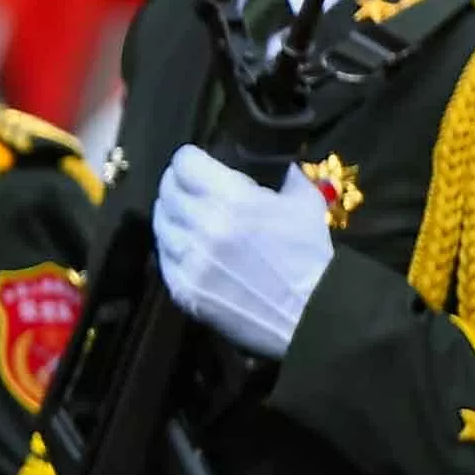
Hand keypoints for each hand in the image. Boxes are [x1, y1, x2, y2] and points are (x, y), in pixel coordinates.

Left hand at [152, 144, 334, 358]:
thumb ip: (283, 175)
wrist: (312, 315)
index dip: (190, 159)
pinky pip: (164, 258)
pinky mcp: (184, 289)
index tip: (197, 163)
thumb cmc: (310, 258)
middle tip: (190, 188)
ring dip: (172, 215)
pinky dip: (173, 248)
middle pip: (168, 190)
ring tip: (187, 217)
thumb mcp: (304, 204)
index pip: (184, 162)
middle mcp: (204, 225)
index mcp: (232, 198)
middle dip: (178, 184)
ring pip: (161, 223)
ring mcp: (190, 260)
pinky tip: (188, 247)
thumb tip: (270, 161)